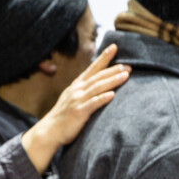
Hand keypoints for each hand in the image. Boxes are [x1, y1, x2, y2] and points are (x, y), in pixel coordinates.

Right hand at [21, 46, 129, 173]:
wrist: (49, 131)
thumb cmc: (64, 116)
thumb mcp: (74, 98)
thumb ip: (86, 90)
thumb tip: (101, 84)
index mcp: (77, 85)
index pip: (93, 68)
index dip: (104, 57)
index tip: (115, 47)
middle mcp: (77, 89)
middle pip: (98, 76)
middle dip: (113, 70)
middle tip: (128, 66)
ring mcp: (77, 100)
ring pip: (97, 87)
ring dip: (112, 81)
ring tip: (125, 76)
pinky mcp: (78, 112)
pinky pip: (92, 104)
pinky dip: (102, 98)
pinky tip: (112, 95)